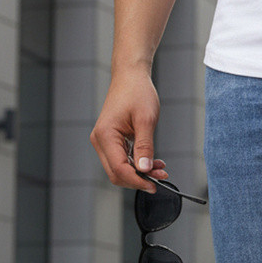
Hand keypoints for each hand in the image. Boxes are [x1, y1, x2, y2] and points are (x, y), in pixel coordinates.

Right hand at [90, 66, 168, 192]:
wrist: (131, 76)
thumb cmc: (137, 92)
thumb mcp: (146, 120)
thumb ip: (145, 147)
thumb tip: (145, 170)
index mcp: (105, 135)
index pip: (119, 169)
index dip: (137, 181)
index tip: (155, 185)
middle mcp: (100, 140)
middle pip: (117, 174)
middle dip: (139, 180)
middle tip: (161, 177)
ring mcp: (104, 142)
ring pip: (120, 170)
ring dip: (140, 174)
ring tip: (161, 170)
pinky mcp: (111, 142)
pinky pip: (123, 161)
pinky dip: (138, 166)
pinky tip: (154, 164)